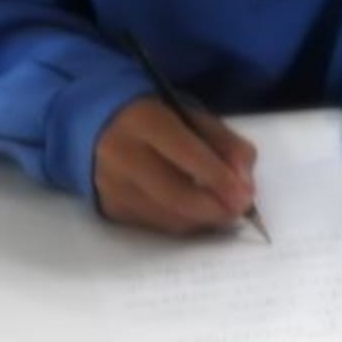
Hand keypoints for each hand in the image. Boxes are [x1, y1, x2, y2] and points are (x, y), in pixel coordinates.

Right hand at [94, 97, 257, 234]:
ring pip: (168, 218)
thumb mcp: (191, 116)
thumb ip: (225, 143)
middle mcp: (120, 153)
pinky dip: (182, 223)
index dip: (218, 178)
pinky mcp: (108, 208)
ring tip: (220, 211)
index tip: (245, 197)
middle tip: (238, 212)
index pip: (186, 153)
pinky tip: (193, 212)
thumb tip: (244, 183)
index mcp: (143, 119)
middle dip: (214, 209)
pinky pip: (155, 225)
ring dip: (202, 221)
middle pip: (176, 195)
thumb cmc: (154, 119)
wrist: (96, 126)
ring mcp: (111, 185)